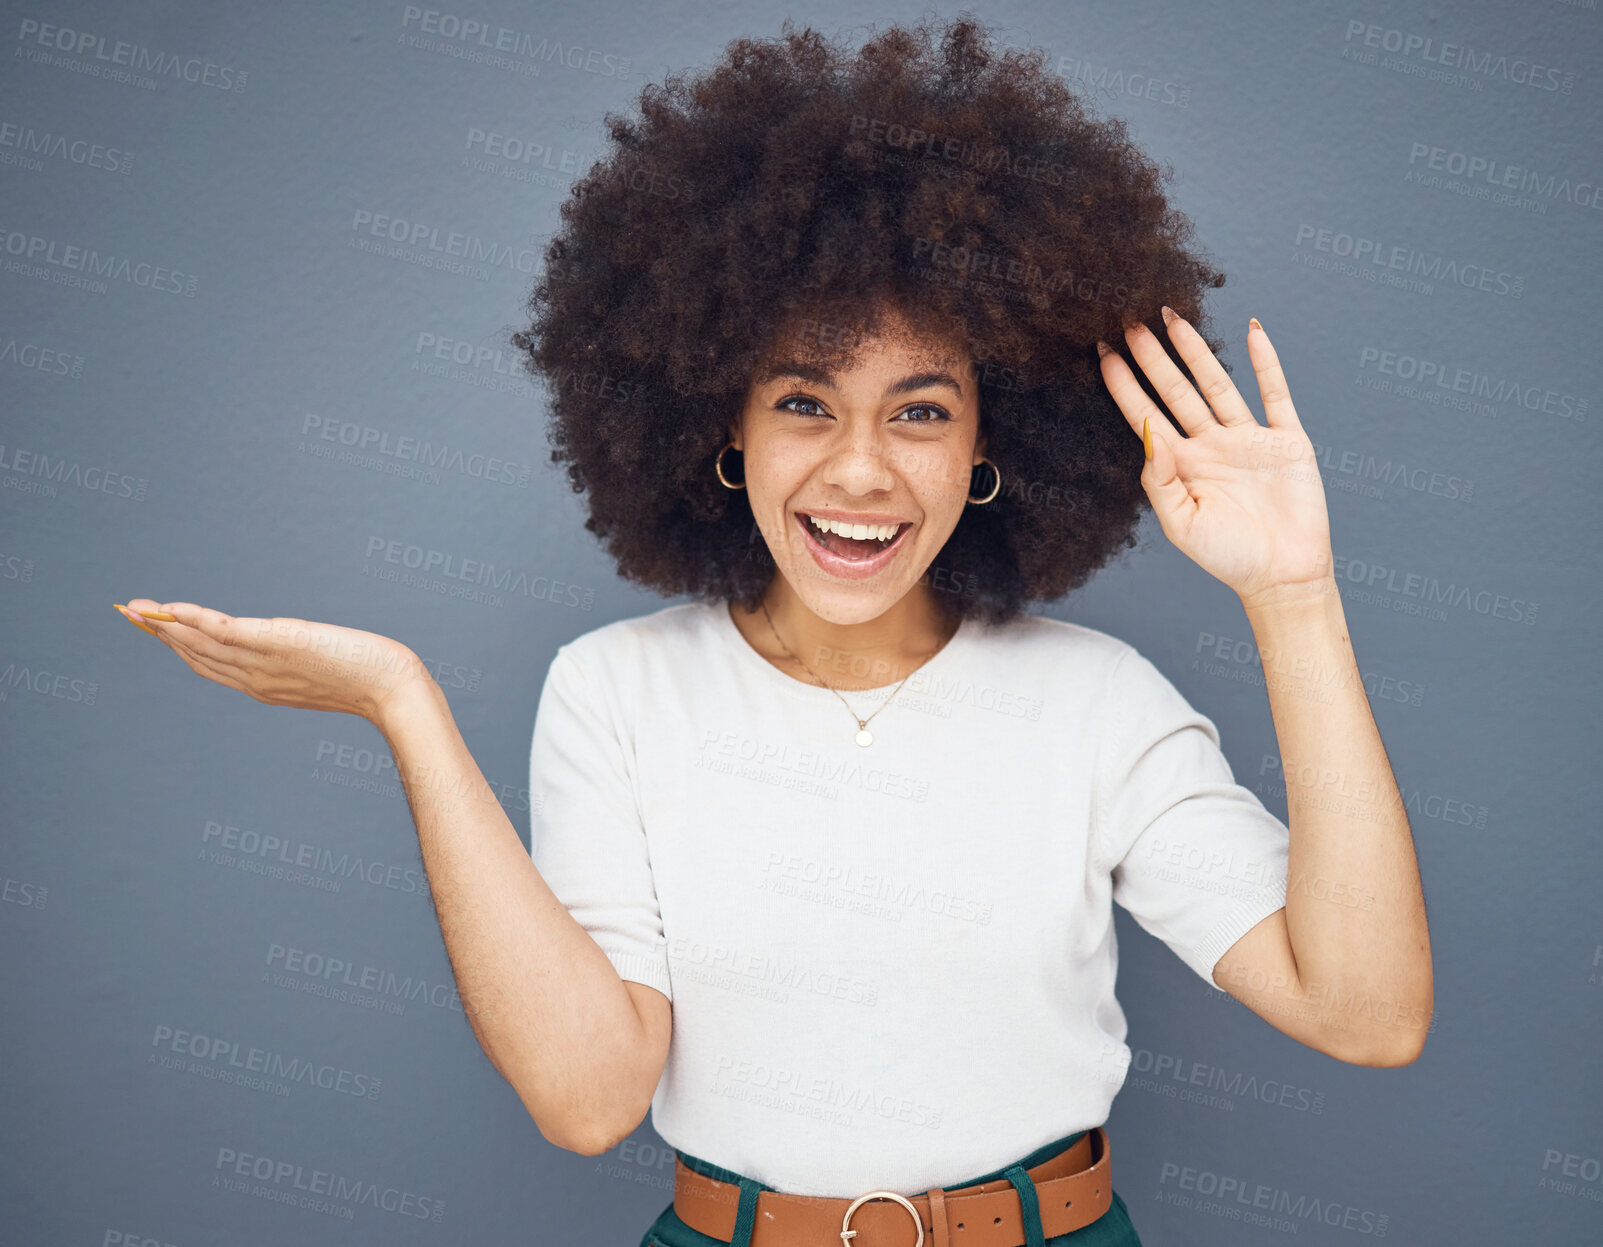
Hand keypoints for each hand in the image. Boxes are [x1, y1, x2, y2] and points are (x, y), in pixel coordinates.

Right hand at [115, 599, 429, 723]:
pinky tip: (170, 607)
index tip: (154, 628)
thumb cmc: (371, 677)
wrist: (394, 689)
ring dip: (165, 624)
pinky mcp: (276, 644)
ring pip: (201, 643)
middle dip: (159, 633)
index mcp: (264, 686)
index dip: (178, 646)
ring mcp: (264, 663)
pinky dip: (193, 619)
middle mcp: (256, 680)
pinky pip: (224, 631)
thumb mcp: (323, 670)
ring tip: (136, 608)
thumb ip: (298, 660)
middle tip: (127, 612)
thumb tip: (293, 643)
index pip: (210, 665)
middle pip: (195, 655)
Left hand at [1097, 311, 1334, 605]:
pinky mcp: (1286, 440)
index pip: (1146, 414)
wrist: (1282, 576)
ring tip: (1173, 317)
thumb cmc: (1228, 557)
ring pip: (1216, 383)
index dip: (1124, 384)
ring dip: (1196, 350)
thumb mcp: (1181, 524)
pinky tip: (1252, 331)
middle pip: (1175, 390)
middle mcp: (1210, 445)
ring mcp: (1247, 439)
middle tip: (1129, 320)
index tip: (1103, 352)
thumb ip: (1158, 481)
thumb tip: (1145, 433)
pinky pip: (1274, 393)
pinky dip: (1265, 362)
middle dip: (1152, 357)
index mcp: (1182, 465)